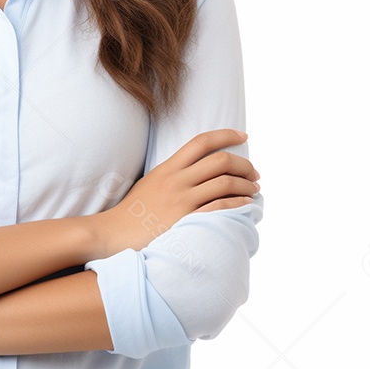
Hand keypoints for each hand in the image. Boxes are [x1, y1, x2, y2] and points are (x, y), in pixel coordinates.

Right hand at [93, 129, 259, 257]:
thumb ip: (173, 173)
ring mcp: (182, 201)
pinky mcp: (186, 221)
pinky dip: (239, 204)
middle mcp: (176, 181)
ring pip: (225, 184)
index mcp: (168, 168)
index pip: (202, 142)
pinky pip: (221, 207)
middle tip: (254, 173)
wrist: (114, 233)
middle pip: (220, 162)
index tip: (244, 136)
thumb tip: (197, 169)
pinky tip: (246, 205)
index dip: (227, 135)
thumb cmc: (133, 211)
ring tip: (254, 190)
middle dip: (244, 165)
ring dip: (247, 186)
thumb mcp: (151, 182)